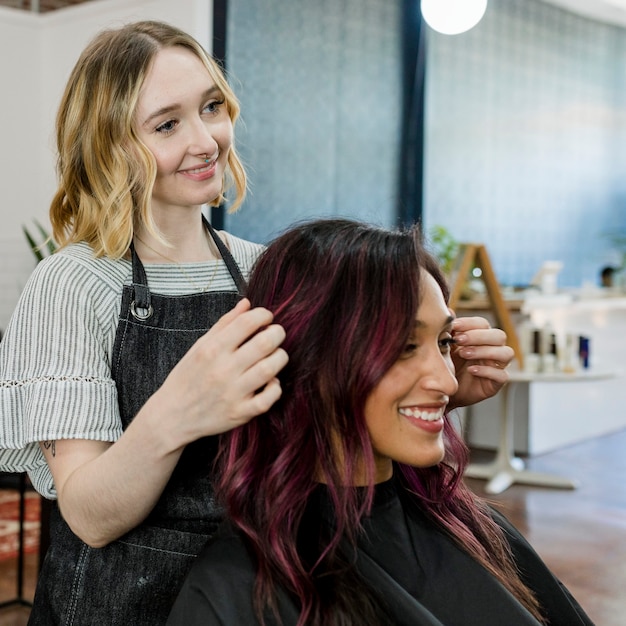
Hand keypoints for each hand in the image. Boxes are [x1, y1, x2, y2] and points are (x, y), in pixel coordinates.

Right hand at [153, 298, 288, 443]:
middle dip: (277, 333)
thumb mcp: (200, 346)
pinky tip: (270, 382)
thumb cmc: (187, 378)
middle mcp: (223, 369)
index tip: (266, 318)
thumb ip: (225, 324)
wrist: (172, 416)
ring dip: (280, 357)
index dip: (263, 315)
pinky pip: (269, 398)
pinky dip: (275, 387)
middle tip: (276, 334)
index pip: (247, 322)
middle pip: (265, 343)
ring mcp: (233, 393)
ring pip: (271, 369)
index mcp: (212, 349)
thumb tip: (246, 303)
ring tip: (274, 356)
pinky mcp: (240, 412)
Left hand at [448, 315, 513, 409]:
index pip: (483, 324)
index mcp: (480, 337)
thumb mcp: (444, 347)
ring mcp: (497, 366)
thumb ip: (448, 330)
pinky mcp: (496, 383)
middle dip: (479, 336)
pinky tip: (472, 370)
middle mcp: (492, 349)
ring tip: (464, 354)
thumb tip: (449, 311)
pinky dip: (487, 371)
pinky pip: (502, 375)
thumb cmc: (447, 365)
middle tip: (459, 340)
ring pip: (506, 353)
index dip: (471, 324)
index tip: (455, 326)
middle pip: (499, 335)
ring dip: (485, 351)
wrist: (444, 390)